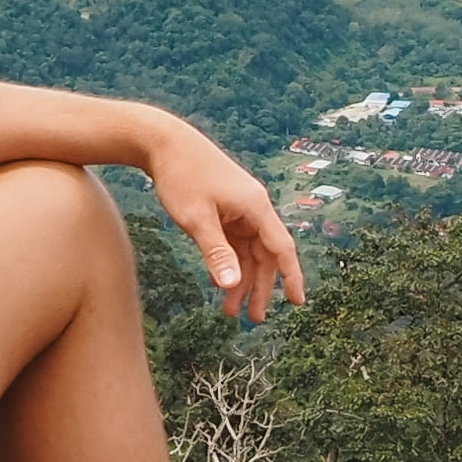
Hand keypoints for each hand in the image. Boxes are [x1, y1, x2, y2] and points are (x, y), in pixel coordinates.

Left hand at [137, 111, 307, 322]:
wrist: (164, 141)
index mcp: (255, 207)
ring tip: (228, 311)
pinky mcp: (226, 208)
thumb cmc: (181, 176)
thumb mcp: (196, 219)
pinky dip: (229, 263)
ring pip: (248, 251)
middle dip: (259, 288)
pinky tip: (219, 282)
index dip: (291, 277)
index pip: (282, 248)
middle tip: (253, 320)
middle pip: (265, 255)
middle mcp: (254, 208)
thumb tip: (231, 286)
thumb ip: (216, 253)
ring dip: (240, 279)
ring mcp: (240, 208)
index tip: (297, 303)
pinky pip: (234, 242)